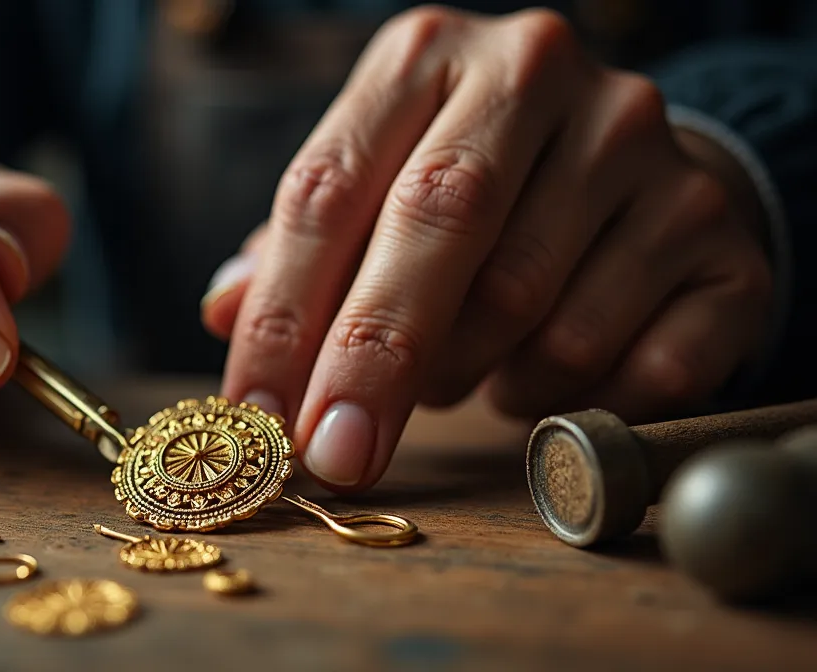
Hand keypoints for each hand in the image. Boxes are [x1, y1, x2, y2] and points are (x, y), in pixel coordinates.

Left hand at [201, 7, 772, 491]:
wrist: (628, 161)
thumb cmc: (473, 187)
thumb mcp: (373, 185)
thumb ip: (298, 250)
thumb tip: (222, 312)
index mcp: (426, 56)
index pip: (330, 190)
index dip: (283, 318)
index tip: (256, 419)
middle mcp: (537, 74)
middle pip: (439, 224)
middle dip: (373, 360)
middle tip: (335, 455)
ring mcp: (643, 145)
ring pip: (532, 307)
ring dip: (474, 378)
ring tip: (459, 373)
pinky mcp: (717, 228)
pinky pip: (633, 362)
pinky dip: (570, 400)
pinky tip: (541, 377)